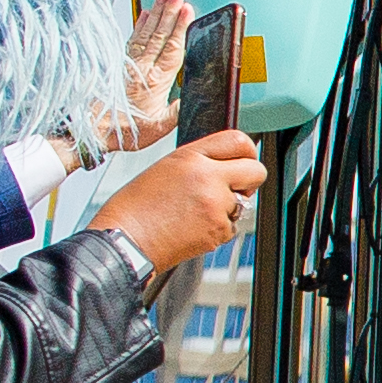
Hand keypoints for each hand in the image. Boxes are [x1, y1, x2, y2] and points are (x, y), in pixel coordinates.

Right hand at [96, 128, 262, 274]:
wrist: (124, 241)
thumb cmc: (135, 207)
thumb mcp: (165, 168)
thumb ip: (200, 162)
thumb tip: (230, 165)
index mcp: (191, 157)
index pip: (239, 141)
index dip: (246, 152)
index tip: (243, 161)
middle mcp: (208, 177)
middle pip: (256, 171)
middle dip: (248, 180)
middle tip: (232, 187)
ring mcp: (216, 204)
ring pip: (244, 202)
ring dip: (228, 206)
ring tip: (193, 212)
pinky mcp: (219, 230)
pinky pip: (232, 225)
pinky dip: (218, 227)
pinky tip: (192, 227)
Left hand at [100, 0, 196, 155]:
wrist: (90, 130)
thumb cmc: (122, 129)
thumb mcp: (157, 128)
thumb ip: (175, 112)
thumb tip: (191, 100)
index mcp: (155, 81)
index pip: (172, 48)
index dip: (181, 27)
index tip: (188, 9)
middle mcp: (142, 68)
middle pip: (159, 34)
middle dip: (169, 11)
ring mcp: (129, 64)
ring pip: (146, 33)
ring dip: (156, 13)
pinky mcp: (119, 65)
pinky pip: (132, 39)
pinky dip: (139, 25)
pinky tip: (144, 15)